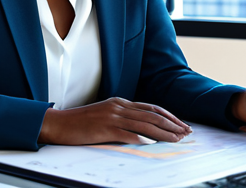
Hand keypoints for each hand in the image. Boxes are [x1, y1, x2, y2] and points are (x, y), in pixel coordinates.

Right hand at [38, 97, 191, 144]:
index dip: (168, 115)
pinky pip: (128, 133)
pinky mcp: (105, 128)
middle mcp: (118, 107)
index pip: (150, 107)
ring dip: (164, 132)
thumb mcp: (104, 115)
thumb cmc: (80, 122)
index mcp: (119, 102)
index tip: (180, 124)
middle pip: (152, 114)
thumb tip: (142, 130)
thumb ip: (122, 118)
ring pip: (145, 124)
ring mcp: (112, 117)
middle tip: (186, 132)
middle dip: (172, 124)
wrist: (59, 123)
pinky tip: (153, 143)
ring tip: (177, 138)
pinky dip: (142, 138)